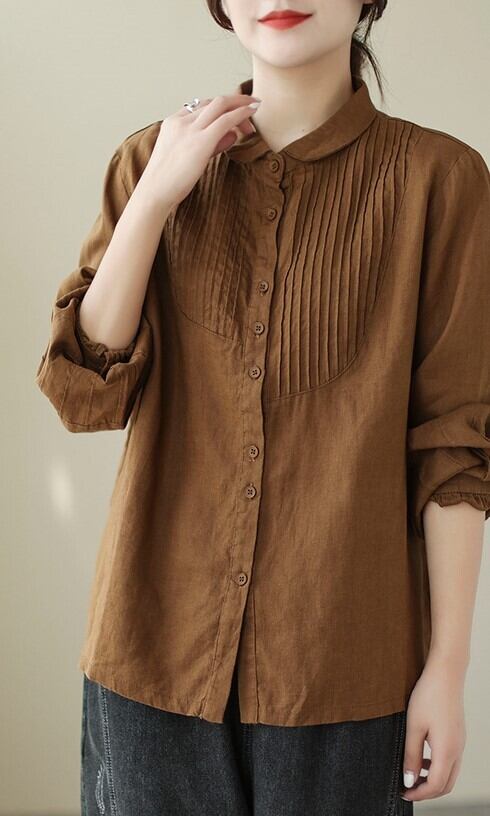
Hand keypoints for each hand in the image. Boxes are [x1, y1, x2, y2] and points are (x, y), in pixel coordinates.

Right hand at [141, 93, 260, 210]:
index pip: (201, 106)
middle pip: (213, 102)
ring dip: (240, 105)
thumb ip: (211, 144)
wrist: (154, 192)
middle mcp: (181, 121)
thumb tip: (232, 134)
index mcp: (173, 122)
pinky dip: (241, 113)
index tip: (233, 115)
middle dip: (234, 101)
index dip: (220, 108)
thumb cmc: (169, 182)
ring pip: (220, 105)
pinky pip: (226, 120)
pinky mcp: (201, 141)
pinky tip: (253, 111)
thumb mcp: (189, 157)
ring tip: (255, 109)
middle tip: (251, 107)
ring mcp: (190, 129)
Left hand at [400, 653, 466, 802]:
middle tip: (408, 788)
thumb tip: (409, 779)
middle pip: (446, 785)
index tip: (404, 793)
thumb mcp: (414, 726)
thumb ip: (411, 755)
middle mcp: (457, 750)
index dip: (419, 794)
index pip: (435, 785)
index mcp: (446, 751)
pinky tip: (423, 756)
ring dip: (433, 779)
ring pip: (450, 773)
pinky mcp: (458, 735)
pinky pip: (451, 760)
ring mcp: (460, 743)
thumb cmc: (429, 695)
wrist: (446, 674)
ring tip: (413, 772)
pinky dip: (437, 766)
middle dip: (427, 792)